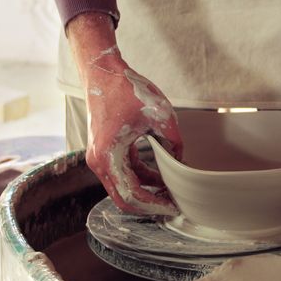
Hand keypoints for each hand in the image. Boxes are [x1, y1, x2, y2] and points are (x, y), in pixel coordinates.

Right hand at [67, 13, 182, 214]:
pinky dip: (141, 178)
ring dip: (146, 192)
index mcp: (107, 157)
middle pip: (124, 199)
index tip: (175, 207)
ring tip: (171, 192)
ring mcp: (100, 158)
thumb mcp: (159, 114)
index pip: (132, 196)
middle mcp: (98, 162)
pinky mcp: (105, 151)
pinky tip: (161, 177)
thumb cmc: (126, 90)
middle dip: (150, 205)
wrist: (103, 72)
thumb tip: (181, 163)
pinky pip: (124, 174)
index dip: (155, 205)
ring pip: (123, 188)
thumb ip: (174, 141)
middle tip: (174, 206)